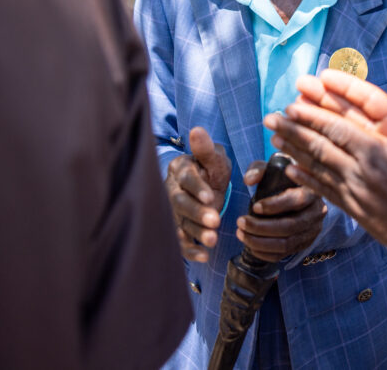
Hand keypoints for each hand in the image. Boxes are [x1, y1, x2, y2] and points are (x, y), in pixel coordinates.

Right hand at [165, 126, 231, 261]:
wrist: (208, 182)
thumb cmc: (212, 168)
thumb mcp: (214, 157)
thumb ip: (207, 149)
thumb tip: (197, 131)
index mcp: (180, 167)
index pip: (186, 177)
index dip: (197, 187)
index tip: (211, 197)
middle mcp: (171, 188)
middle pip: (180, 202)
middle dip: (197, 212)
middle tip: (215, 221)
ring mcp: (172, 209)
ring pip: (181, 222)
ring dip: (196, 232)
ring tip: (212, 240)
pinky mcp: (177, 226)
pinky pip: (181, 239)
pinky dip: (190, 249)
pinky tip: (204, 256)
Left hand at [235, 161, 326, 261]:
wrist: (297, 193)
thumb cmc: (283, 180)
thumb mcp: (272, 169)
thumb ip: (259, 170)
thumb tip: (249, 180)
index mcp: (312, 191)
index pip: (297, 200)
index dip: (275, 205)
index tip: (254, 206)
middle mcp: (316, 213)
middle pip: (290, 226)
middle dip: (261, 227)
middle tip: (240, 222)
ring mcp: (312, 231)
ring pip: (286, 244)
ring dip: (260, 242)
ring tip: (241, 234)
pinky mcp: (304, 244)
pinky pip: (284, 254)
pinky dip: (265, 253)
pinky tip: (250, 245)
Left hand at [265, 70, 386, 262]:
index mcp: (377, 153)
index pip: (336, 129)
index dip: (311, 116)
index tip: (291, 105)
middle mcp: (360, 173)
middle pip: (318, 147)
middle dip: (292, 130)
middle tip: (269, 118)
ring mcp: (355, 194)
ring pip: (317, 168)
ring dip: (293, 151)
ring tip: (273, 139)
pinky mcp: (355, 211)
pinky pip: (324, 192)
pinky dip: (306, 180)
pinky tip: (292, 171)